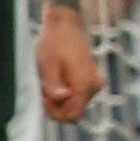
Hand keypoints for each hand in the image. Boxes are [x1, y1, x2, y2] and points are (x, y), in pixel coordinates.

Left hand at [39, 5, 102, 123]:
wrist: (65, 24)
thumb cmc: (53, 42)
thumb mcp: (47, 64)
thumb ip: (53, 84)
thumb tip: (61, 98)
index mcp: (84, 84)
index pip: (72, 116)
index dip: (54, 113)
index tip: (44, 97)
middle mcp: (94, 86)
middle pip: (74, 112)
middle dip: (57, 106)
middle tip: (44, 87)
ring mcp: (95, 83)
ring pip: (76, 104)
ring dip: (61, 98)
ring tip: (51, 78)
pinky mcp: (92, 79)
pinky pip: (78, 96)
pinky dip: (66, 91)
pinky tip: (58, 76)